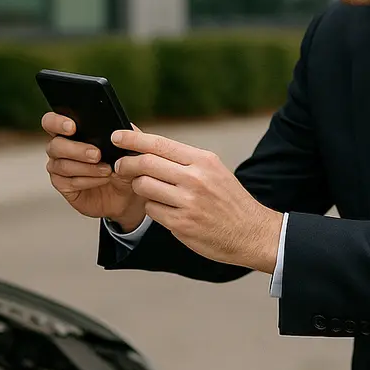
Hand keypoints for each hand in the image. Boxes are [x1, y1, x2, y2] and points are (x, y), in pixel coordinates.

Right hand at [42, 112, 146, 229]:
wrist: (126, 192)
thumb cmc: (123, 164)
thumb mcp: (127, 147)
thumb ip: (123, 134)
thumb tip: (117, 127)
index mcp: (70, 131)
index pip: (51, 122)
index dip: (57, 122)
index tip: (72, 127)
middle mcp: (60, 148)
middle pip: (55, 145)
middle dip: (76, 149)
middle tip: (97, 154)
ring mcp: (58, 167)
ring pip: (63, 165)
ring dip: (87, 168)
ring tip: (107, 170)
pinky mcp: (62, 185)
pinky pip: (69, 182)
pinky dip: (87, 180)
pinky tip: (102, 179)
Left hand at [110, 129, 281, 272]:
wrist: (253, 233)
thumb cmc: (229, 200)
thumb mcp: (213, 170)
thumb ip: (182, 159)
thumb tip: (147, 144)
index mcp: (203, 160)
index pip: (159, 143)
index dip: (132, 139)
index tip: (116, 136)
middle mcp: (195, 178)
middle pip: (145, 163)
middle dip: (125, 163)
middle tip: (119, 166)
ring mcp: (188, 202)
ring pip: (144, 186)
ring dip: (138, 186)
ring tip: (145, 189)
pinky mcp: (181, 224)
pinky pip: (151, 209)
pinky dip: (151, 207)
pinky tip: (163, 208)